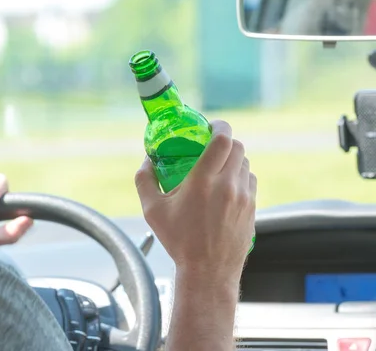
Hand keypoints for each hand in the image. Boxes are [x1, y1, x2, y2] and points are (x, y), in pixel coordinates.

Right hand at [134, 120, 255, 281]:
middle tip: (211, 145)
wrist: (208, 271)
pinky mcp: (253, 209)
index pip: (222, 140)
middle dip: (225, 141)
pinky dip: (240, 176)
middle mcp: (227, 186)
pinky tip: (227, 186)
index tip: (210, 126)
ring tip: (219, 167)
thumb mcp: (152, 210)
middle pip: (238, 147)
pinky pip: (250, 181)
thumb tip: (146, 160)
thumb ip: (145, 180)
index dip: (219, 126)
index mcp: (203, 181)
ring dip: (233, 159)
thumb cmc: (178, 241)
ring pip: (246, 164)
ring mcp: (244, 198)